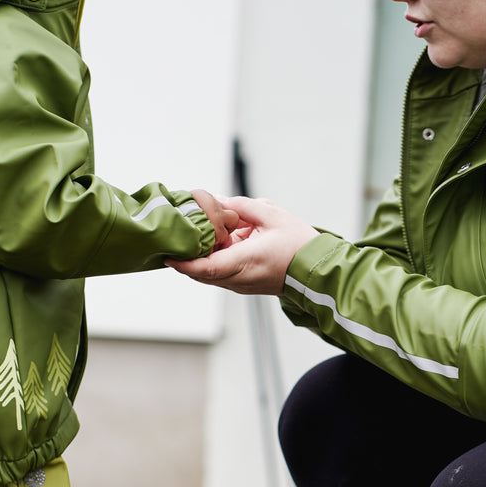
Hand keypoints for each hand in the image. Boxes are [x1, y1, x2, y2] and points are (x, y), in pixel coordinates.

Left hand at [166, 196, 317, 294]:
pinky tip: (219, 242)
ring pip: (210, 274)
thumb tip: (218, 201)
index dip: (183, 262)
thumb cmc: (299, 244)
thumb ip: (242, 206)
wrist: (318, 270)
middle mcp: (239, 279)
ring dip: (203, 256)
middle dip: (188, 255)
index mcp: (245, 262)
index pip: (205, 268)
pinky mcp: (244, 285)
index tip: (167, 254)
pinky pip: (221, 274)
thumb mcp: (272, 215)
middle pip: (201, 272)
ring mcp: (241, 285)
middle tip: (179, 235)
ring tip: (200, 234)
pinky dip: (215, 259)